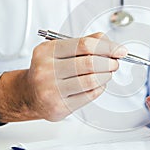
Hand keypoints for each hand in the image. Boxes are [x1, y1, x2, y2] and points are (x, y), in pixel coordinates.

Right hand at [0, 32, 127, 123]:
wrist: (29, 94)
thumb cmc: (48, 69)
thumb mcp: (59, 49)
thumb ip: (85, 42)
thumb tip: (111, 44)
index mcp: (47, 51)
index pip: (85, 45)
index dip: (108, 47)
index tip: (120, 50)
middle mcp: (47, 70)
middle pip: (90, 63)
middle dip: (109, 62)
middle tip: (114, 62)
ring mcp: (52, 91)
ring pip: (92, 81)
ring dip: (106, 76)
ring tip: (107, 72)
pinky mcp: (60, 107)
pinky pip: (89, 96)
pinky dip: (100, 88)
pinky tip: (98, 84)